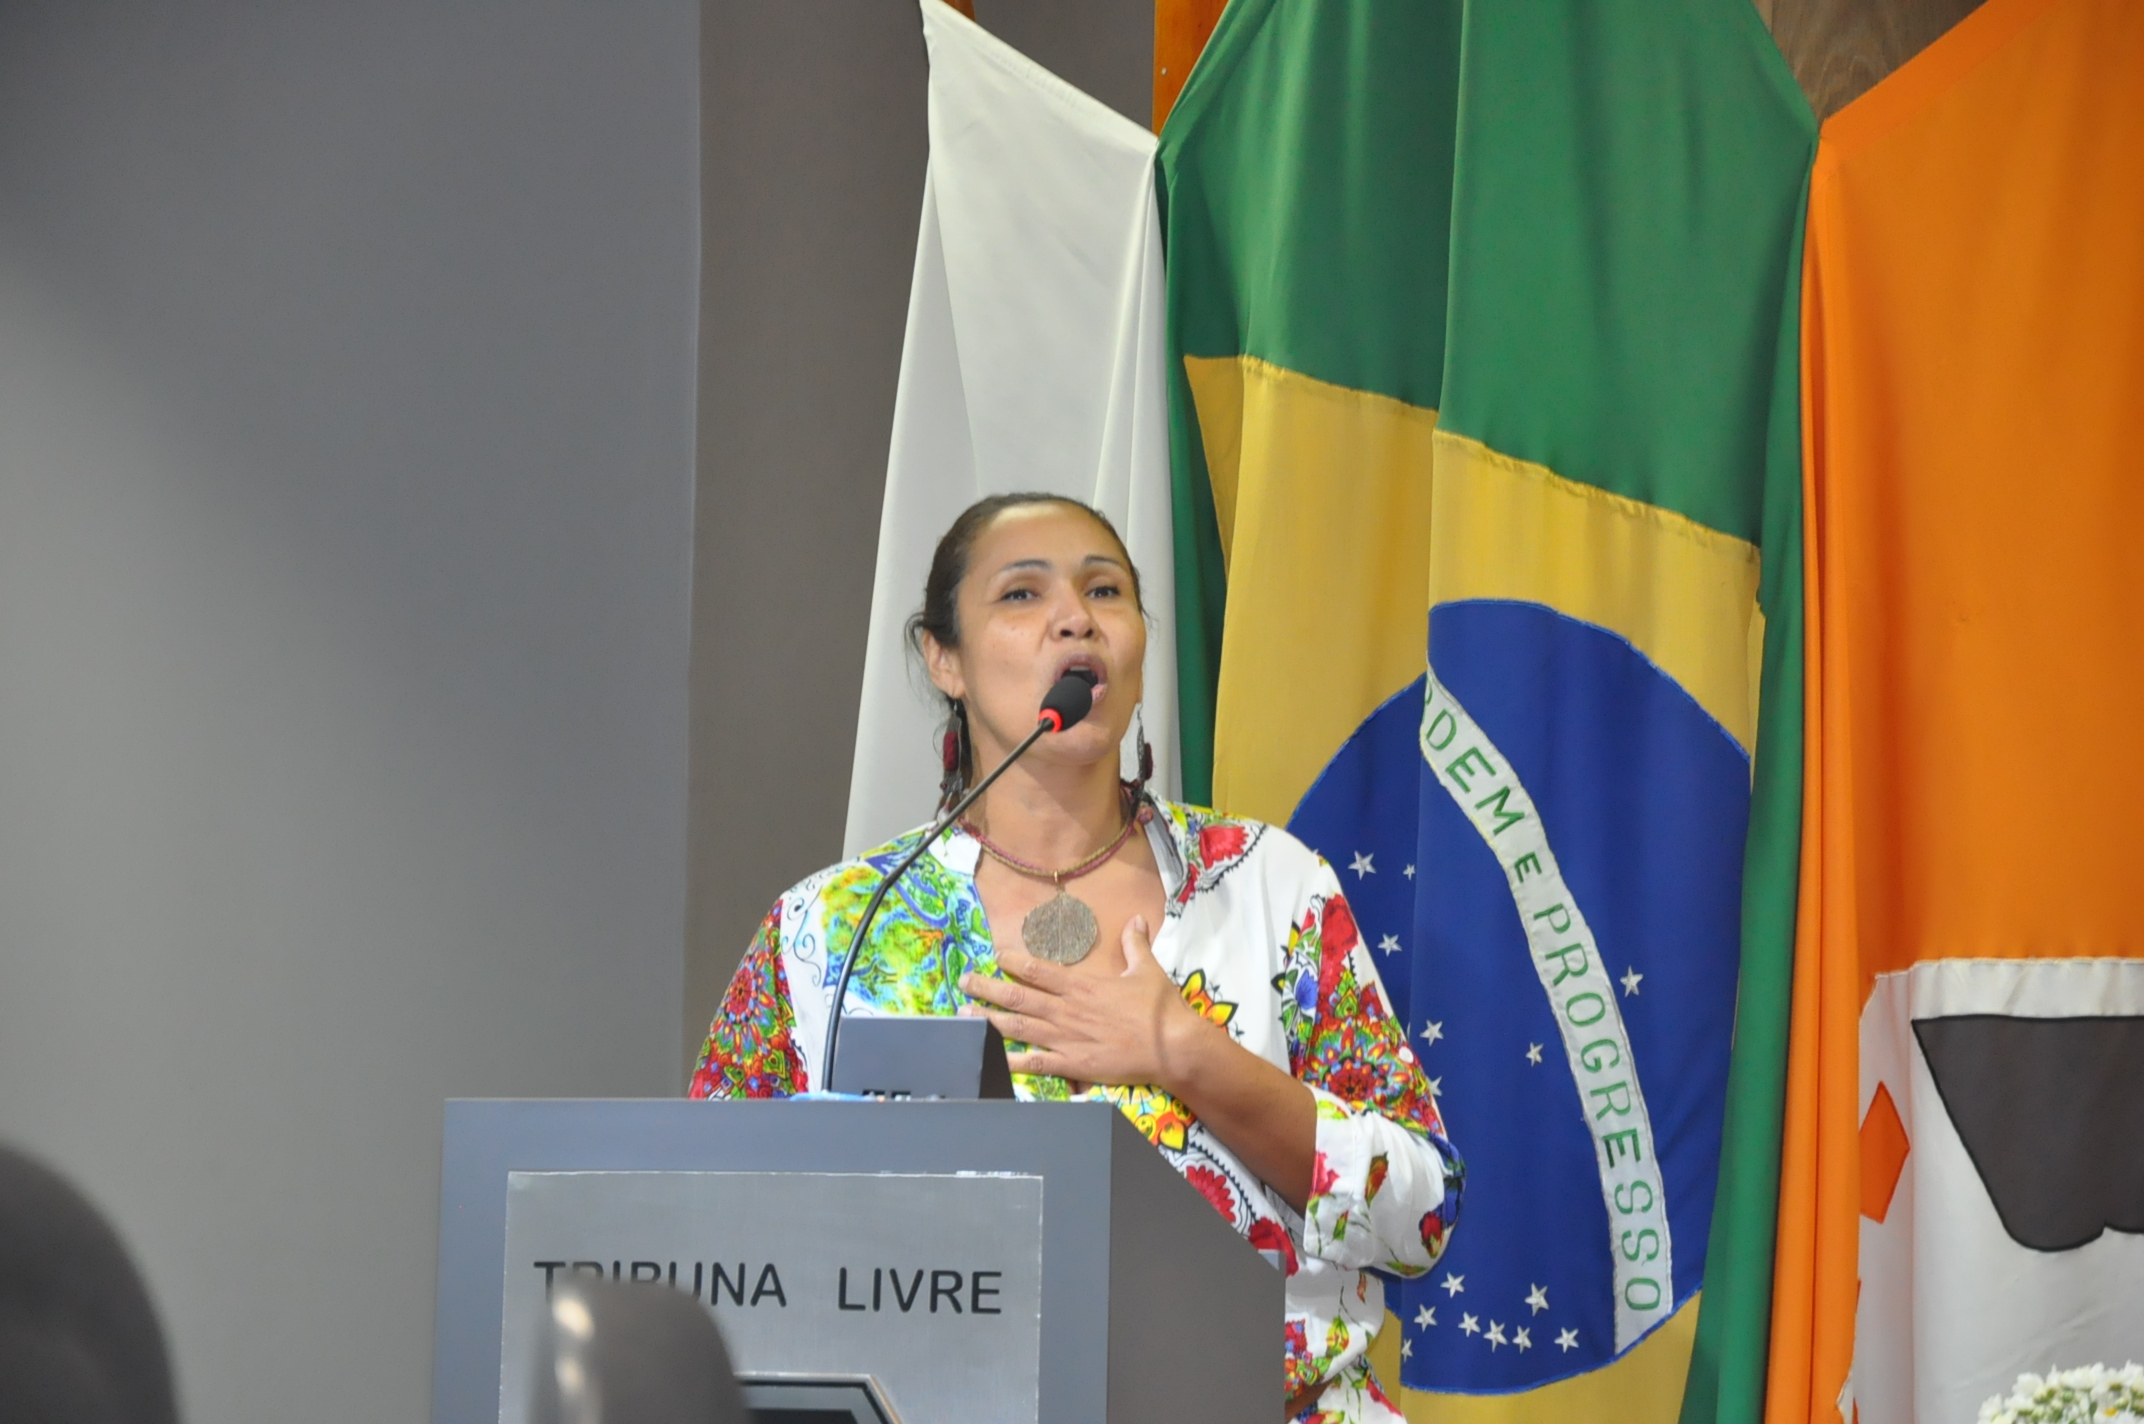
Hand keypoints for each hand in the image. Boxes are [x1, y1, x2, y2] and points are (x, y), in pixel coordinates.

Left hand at [959, 916, 1210, 1089]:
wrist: (1173, 1048)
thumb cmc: (1160, 1010)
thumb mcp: (1147, 971)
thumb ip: (1134, 944)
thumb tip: (1136, 919)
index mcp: (1081, 986)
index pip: (1037, 970)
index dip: (1012, 962)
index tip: (995, 956)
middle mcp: (1067, 1011)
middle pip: (1017, 997)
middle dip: (986, 988)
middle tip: (963, 982)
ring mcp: (1066, 1039)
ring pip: (1017, 1028)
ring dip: (987, 1021)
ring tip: (963, 1015)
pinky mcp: (1072, 1066)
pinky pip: (1034, 1064)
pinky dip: (1010, 1061)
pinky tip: (989, 1058)